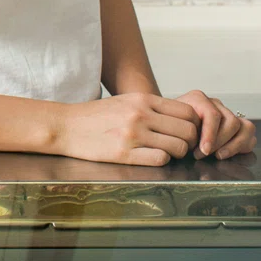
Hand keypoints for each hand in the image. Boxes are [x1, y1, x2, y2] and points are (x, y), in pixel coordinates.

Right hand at [56, 93, 200, 166]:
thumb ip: (151, 107)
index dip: (193, 125)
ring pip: (178, 147)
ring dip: (176, 153)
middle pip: (188, 130)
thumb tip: (180, 118)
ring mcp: (133, 134)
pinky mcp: (125, 153)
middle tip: (179, 146)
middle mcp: (141, 114)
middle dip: (189, 142)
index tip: (185, 132)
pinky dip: (161, 160)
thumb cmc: (97, 115)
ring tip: (164, 152)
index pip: (187, 111)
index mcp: (143, 99)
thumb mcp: (125, 101)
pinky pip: (160, 159)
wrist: (67, 125)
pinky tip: (150, 157)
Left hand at [175, 90, 256, 159]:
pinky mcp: (236, 124)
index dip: (210, 135)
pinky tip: (227, 153)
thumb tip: (190, 145)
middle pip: (231, 122)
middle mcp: (215, 103)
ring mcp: (227, 112)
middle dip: (220, 142)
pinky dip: (242, 145)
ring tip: (218, 156)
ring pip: (244, 126)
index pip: (213, 115)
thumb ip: (180, 130)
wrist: (170, 121)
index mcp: (198, 98)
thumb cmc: (171, 125)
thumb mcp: (171, 124)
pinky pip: (248, 132)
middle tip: (205, 154)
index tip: (204, 150)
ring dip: (233, 145)